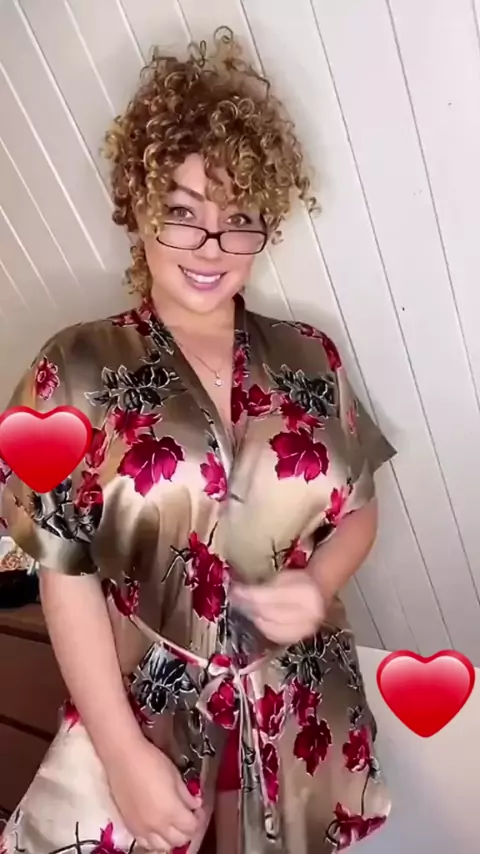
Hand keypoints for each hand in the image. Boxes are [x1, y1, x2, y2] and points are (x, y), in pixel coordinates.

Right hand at [106, 736, 202, 851]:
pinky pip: (145, 843)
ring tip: (173, 824)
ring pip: (162, 846)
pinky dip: (155, 840)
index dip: (198, 820)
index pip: (192, 828)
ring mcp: (141, 829)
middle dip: (187, 830)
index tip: (198, 810)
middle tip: (188, 816)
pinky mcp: (129, 827)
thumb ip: (186, 795)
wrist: (123, 758)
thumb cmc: (151, 761)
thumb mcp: (175, 775)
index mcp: (172, 812)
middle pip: (179, 840)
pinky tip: (156, 827)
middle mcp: (157, 826)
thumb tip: (195, 805)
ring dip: (171, 838)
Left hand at [230, 570, 325, 644]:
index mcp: (305, 592)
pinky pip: (276, 637)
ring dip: (254, 618)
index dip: (249, 594)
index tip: (235, 591)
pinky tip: (258, 621)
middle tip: (236, 600)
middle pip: (269, 613)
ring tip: (246, 610)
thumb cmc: (299, 581)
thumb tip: (239, 593)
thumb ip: (263, 586)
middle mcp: (308, 613)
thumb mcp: (282, 576)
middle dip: (249, 607)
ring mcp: (305, 629)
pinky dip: (263, 628)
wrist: (319, 593)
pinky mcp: (299, 638)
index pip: (270, 596)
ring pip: (270, 627)